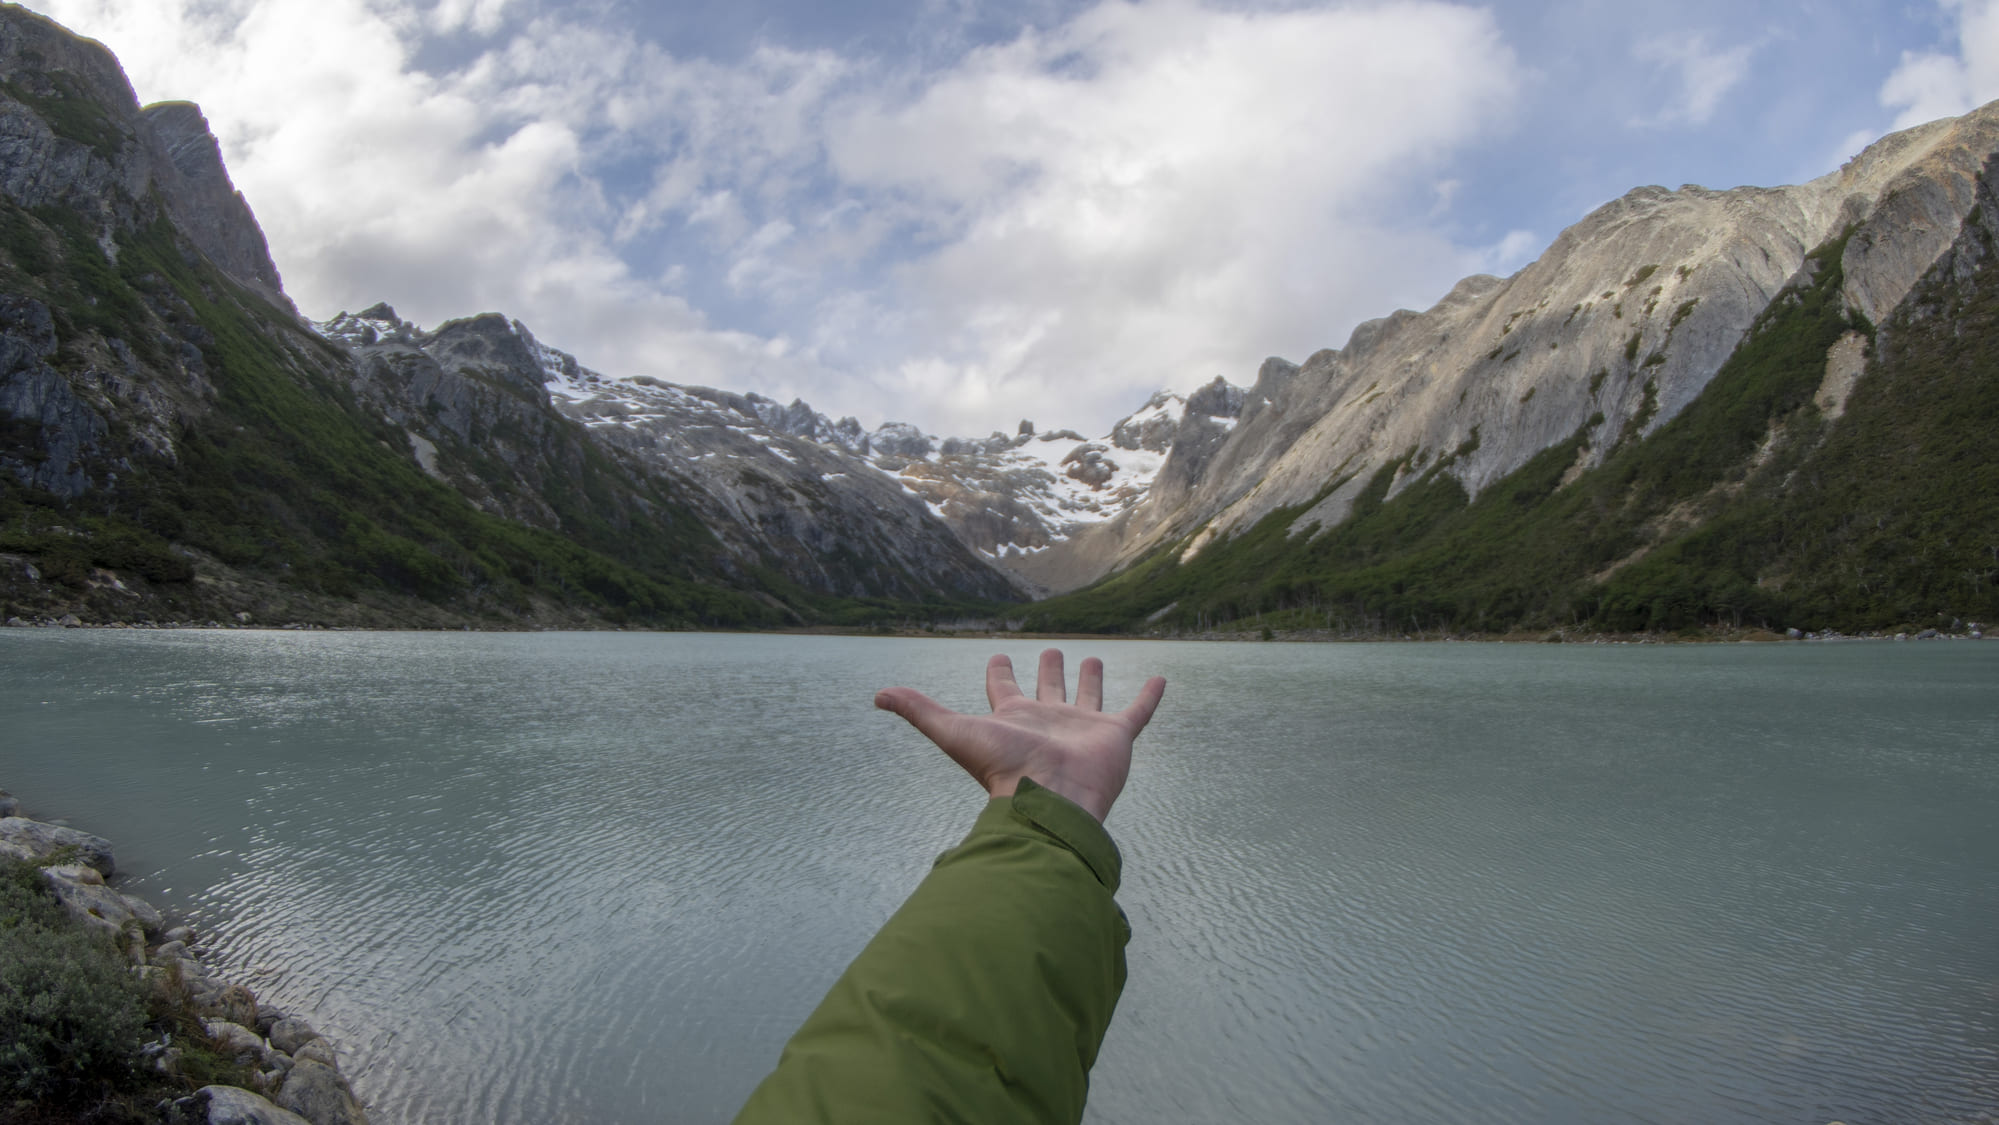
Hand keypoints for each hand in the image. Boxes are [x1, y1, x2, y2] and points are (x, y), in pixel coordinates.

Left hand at [874, 649, 1166, 822]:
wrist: (1052, 799)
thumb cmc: (1004, 769)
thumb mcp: (954, 731)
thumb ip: (919, 711)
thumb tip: (876, 695)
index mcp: (1014, 719)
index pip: (1004, 690)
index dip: (1000, 673)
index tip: (998, 656)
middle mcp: (1048, 722)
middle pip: (1047, 690)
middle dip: (1048, 671)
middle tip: (1051, 649)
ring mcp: (1084, 729)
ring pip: (1088, 697)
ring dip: (1090, 679)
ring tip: (1093, 659)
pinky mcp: (1116, 737)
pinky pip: (1138, 712)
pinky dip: (1149, 697)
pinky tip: (1160, 679)